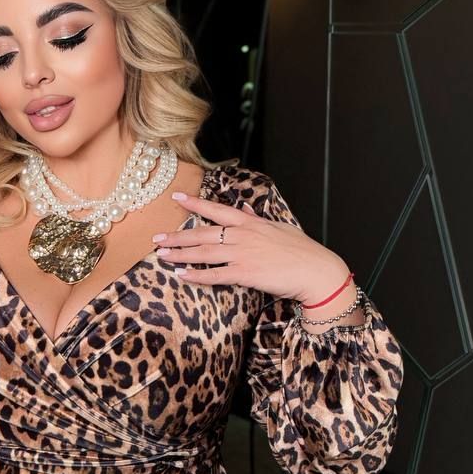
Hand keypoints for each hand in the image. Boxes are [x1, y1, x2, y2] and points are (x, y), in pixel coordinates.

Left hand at [154, 192, 347, 304]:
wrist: (316, 270)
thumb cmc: (301, 250)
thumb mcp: (279, 228)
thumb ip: (257, 219)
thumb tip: (244, 209)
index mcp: (250, 223)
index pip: (217, 210)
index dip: (195, 204)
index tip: (177, 198)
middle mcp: (243, 236)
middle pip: (203, 233)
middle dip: (177, 236)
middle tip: (156, 238)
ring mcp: (242, 254)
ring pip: (204, 252)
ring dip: (180, 254)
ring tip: (161, 255)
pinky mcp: (245, 274)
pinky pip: (215, 275)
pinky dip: (196, 275)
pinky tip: (181, 275)